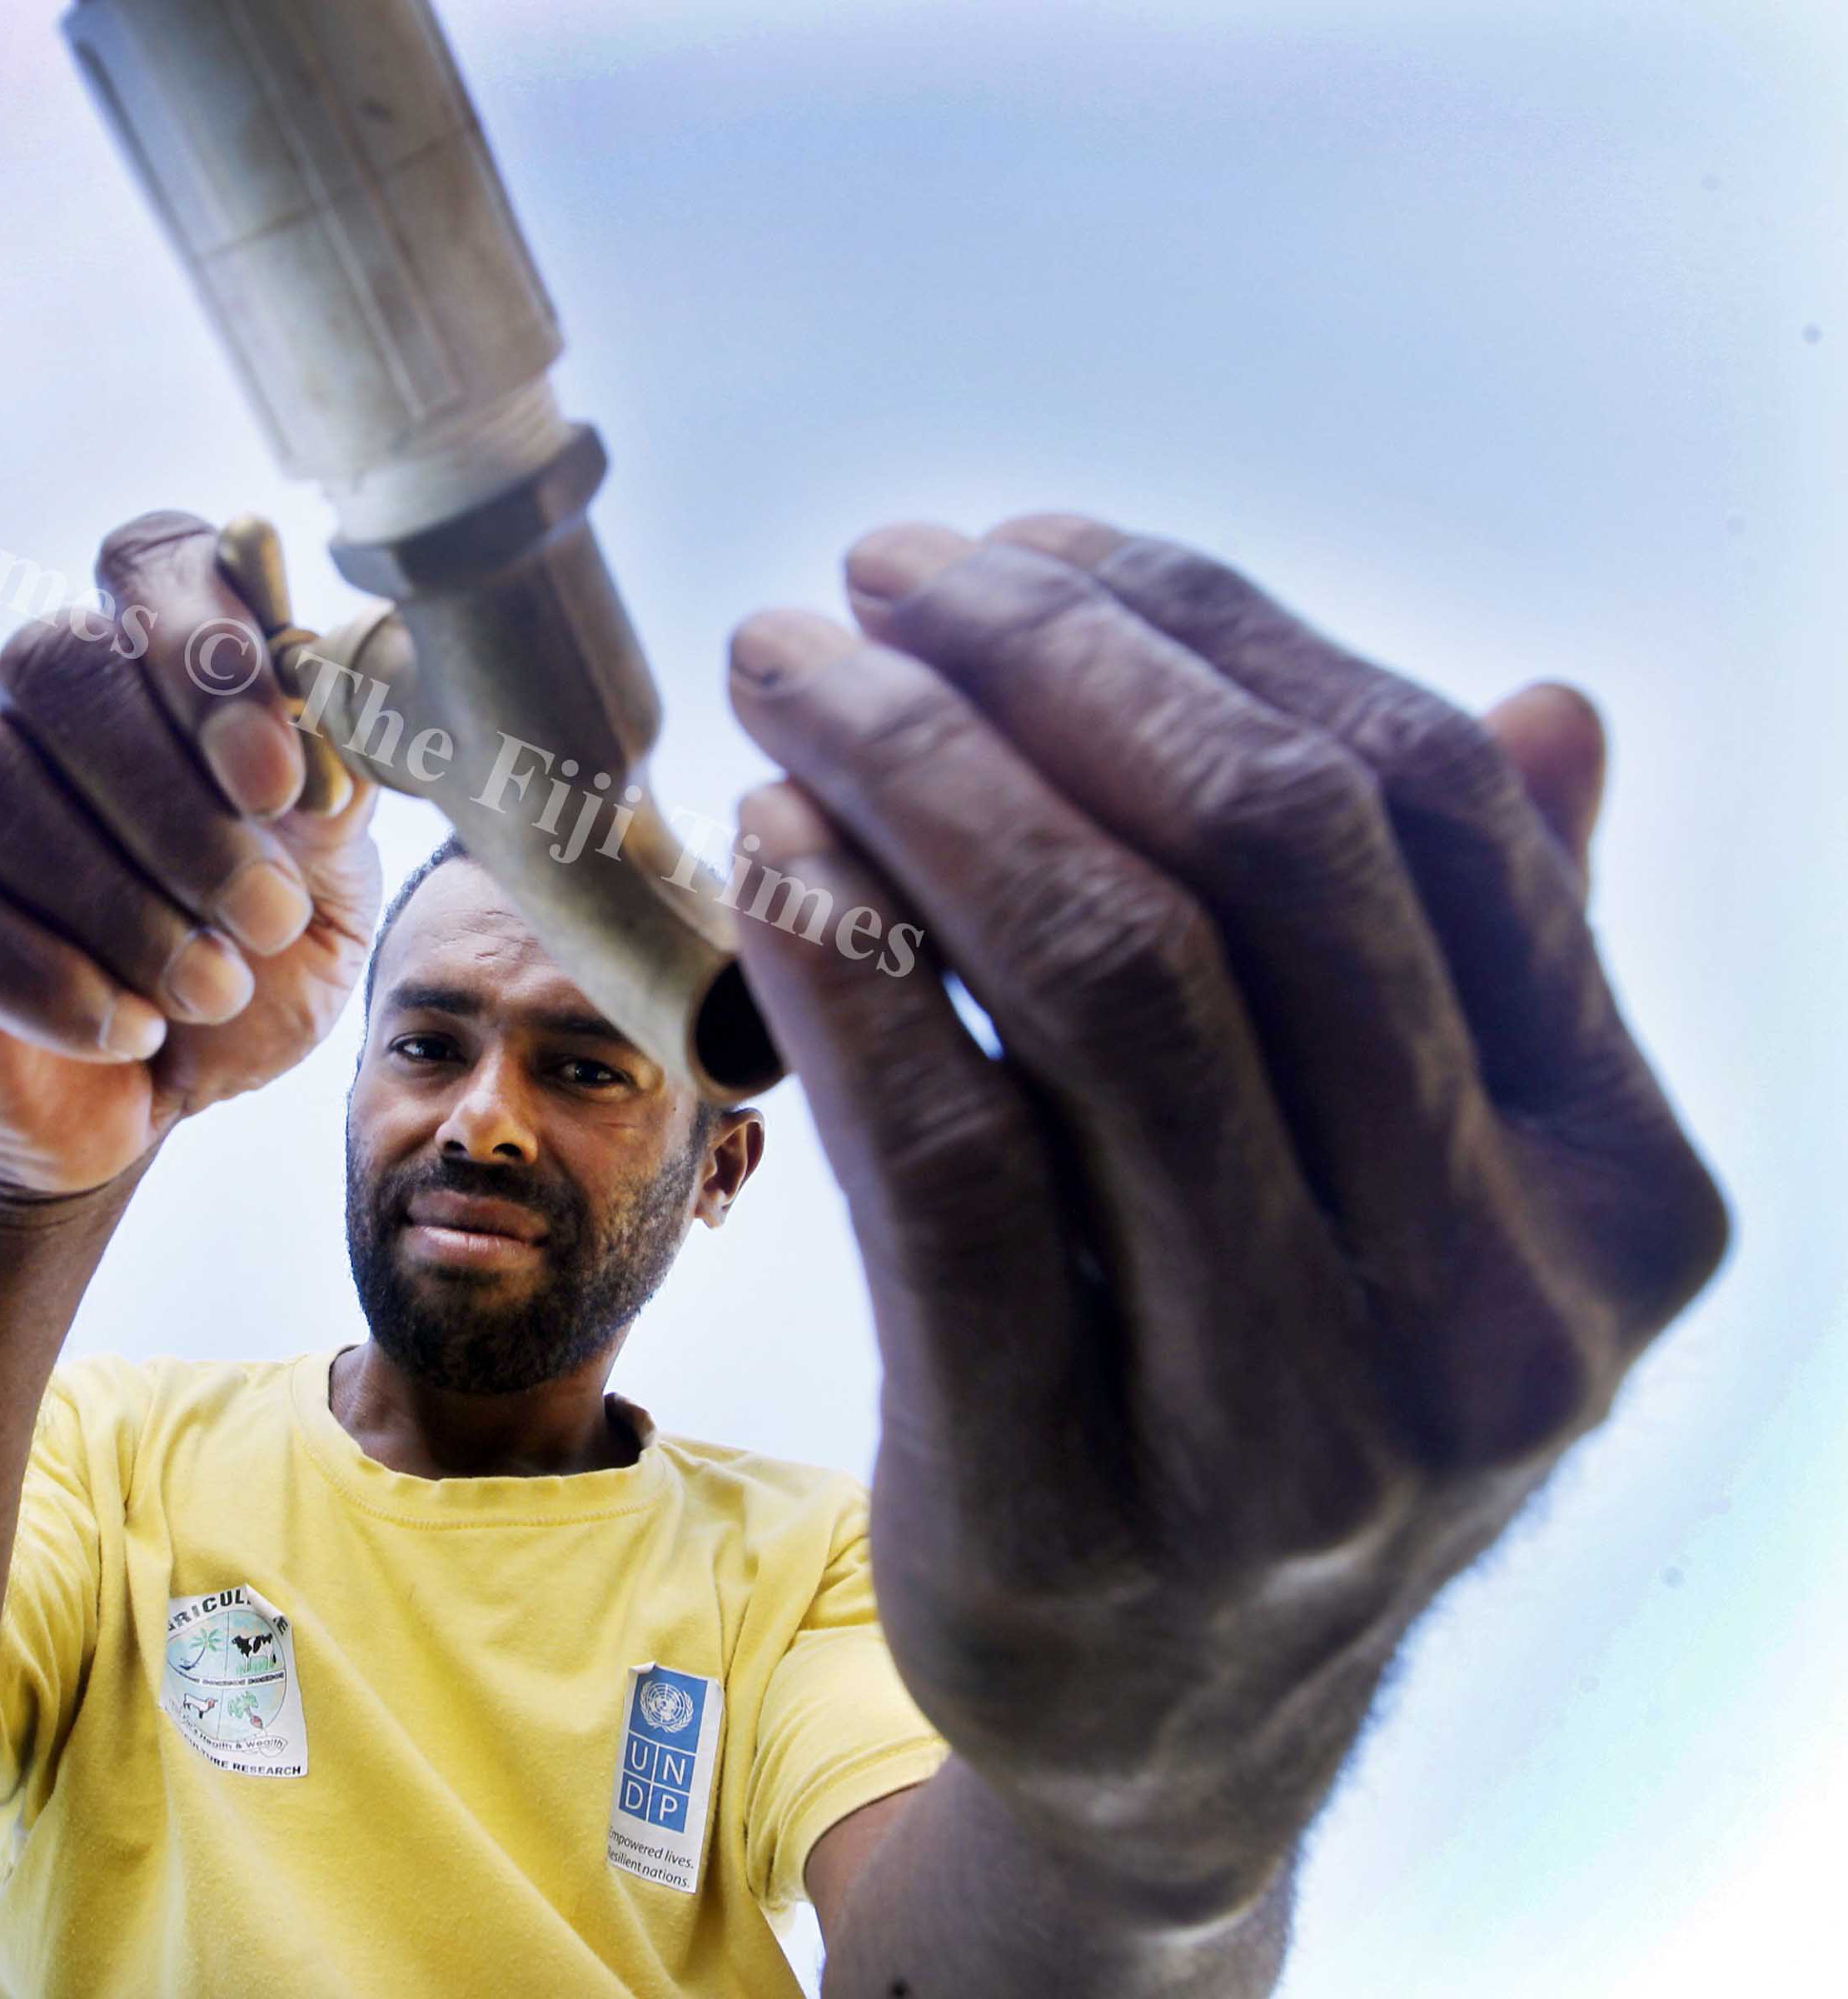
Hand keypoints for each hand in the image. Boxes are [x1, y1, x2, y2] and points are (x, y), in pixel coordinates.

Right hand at [0, 511, 381, 1198]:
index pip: (147, 560)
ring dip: (119, 899)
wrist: (144, 1110)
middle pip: (55, 663)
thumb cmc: (241, 972)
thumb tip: (353, 673)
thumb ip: (336, 790)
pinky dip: (51, 981)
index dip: (207, 644)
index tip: (277, 777)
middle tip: (267, 917)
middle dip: (176, 802)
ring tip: (212, 989)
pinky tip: (133, 1031)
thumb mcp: (327, 893)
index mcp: (147, 668)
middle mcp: (29, 707)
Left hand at [721, 514, 1729, 1923]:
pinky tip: (771, 854)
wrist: (1174, 1722)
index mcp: (1618, 1191)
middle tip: (874, 580)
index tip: (1024, 550)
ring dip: (920, 777)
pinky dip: (848, 969)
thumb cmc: (1284, 1388)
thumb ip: (1485, 973)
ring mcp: (1294, 1435)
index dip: (1207, 627)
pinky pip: (950, 1172)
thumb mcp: (1429, 1197)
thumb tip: (1547, 705)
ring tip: (795, 678)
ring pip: (1108, 990)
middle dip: (1044, 665)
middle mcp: (1497, 1313)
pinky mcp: (1070, 1507)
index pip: (1428, 808)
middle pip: (1269, 862)